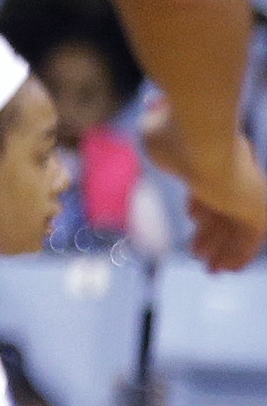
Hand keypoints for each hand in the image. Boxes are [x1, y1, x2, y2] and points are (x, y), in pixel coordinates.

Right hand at [145, 98, 266, 270]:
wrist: (199, 144)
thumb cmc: (173, 138)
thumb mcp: (156, 142)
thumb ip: (159, 147)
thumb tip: (150, 136)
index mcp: (218, 156)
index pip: (214, 186)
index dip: (201, 206)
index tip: (191, 217)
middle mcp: (236, 175)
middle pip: (225, 210)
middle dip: (211, 233)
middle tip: (196, 251)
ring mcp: (248, 194)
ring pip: (236, 227)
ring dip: (221, 248)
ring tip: (207, 267)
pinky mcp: (259, 214)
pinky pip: (250, 241)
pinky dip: (238, 256)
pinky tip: (225, 269)